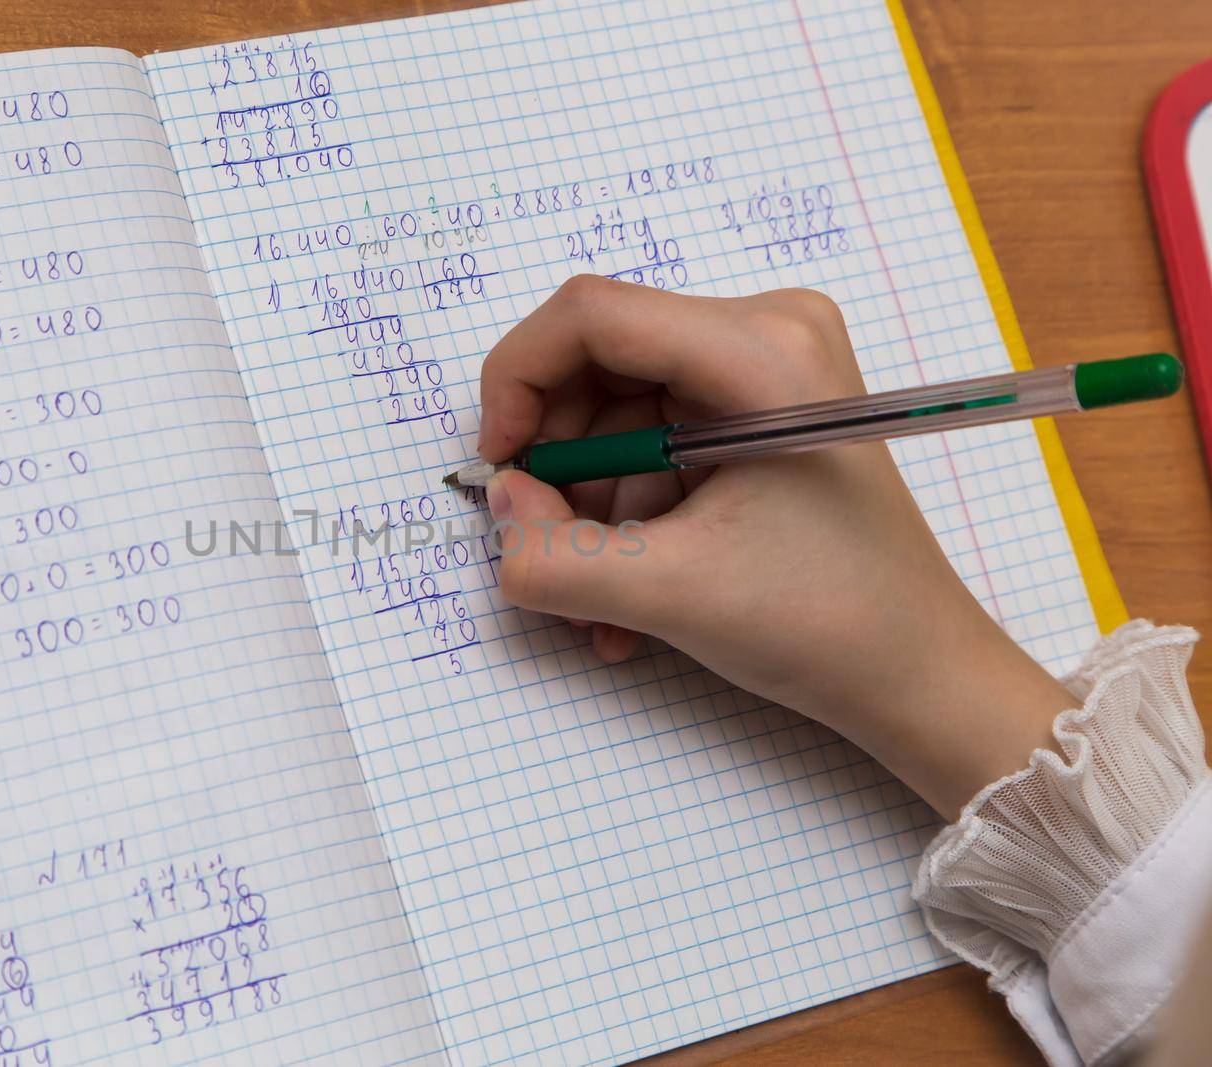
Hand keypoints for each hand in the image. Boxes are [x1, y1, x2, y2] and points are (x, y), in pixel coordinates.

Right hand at [479, 277, 1073, 815]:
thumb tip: (498, 505)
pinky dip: (626, 513)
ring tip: (598, 601)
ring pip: (616, 413)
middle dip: (559, 465)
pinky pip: (652, 440)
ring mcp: (767, 369)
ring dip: (590, 509)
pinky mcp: (759, 410)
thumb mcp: (671, 595)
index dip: (517, 383)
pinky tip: (630, 590)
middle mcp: (767, 332)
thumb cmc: (827, 624)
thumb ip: (553, 554)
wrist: (919, 672)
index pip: (590, 316)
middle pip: (600, 364)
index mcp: (762, 350)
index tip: (498, 469)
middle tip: (547, 546)